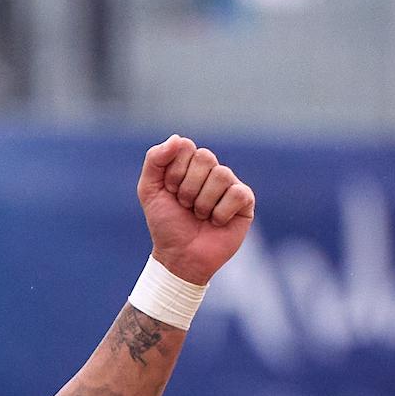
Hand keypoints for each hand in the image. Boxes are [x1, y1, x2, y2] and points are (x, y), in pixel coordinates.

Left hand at [137, 135, 254, 284]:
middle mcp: (212, 170)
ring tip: (200, 216)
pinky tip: (216, 223)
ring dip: (203, 202)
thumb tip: (178, 138)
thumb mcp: (149, 190)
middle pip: (205, 157)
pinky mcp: (245, 202)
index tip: (170, 191)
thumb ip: (155, 160)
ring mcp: (230, 185)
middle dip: (188, 187)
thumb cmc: (166, 224)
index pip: (186, 146)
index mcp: (190, 164)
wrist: (179, 257)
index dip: (175, 171)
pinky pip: (237, 193)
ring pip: (221, 175)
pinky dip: (221, 212)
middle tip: (185, 206)